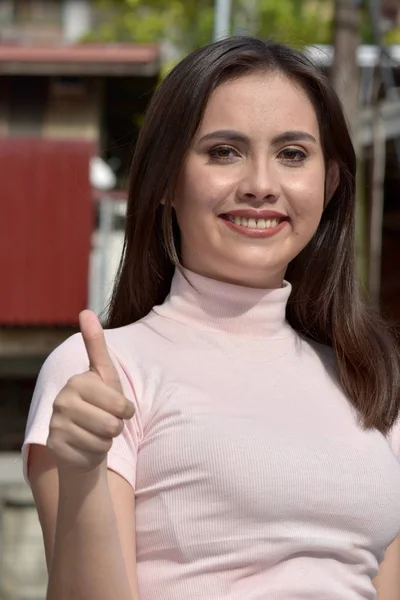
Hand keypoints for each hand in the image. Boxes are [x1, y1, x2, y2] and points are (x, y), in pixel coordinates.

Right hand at [47, 310, 133, 474]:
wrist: (83, 439)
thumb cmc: (100, 405)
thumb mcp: (104, 375)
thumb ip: (95, 344)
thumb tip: (85, 310)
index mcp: (77, 381)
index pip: (121, 405)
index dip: (126, 411)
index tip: (118, 408)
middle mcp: (62, 401)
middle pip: (113, 424)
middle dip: (116, 427)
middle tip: (105, 422)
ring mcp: (56, 424)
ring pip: (103, 440)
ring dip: (106, 440)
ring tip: (95, 433)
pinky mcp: (56, 446)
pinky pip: (92, 454)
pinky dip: (95, 453)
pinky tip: (85, 446)